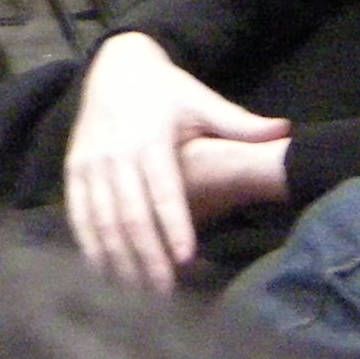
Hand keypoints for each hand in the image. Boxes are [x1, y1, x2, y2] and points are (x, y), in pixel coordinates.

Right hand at [61, 36, 290, 294]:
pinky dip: (89, 245)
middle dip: (147, 256)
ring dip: (118, 259)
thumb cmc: (166, 90)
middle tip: (164, 292)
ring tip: (137, 291)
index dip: (174, 226)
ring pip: (103, 221)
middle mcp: (117, 153)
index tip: (186, 259)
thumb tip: (285, 129)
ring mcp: (91, 162)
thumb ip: (239, 122)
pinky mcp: (74, 169)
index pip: (164, 191)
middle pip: (131, 215)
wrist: (115, 65)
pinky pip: (79, 214)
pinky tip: (103, 271)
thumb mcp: (201, 100)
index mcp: (151, 139)